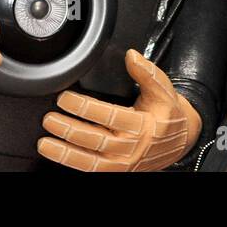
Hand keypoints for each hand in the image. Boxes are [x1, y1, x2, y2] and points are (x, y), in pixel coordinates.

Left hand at [37, 49, 200, 171]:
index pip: (109, 116)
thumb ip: (147, 72)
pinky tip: (57, 154)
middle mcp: (131, 147)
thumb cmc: (169, 114)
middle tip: (49, 118)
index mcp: (143, 126)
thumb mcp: (164, 90)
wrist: (181, 141)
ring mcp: (123, 163)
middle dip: (69, 129)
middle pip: (95, 140)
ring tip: (45, 143)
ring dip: (64, 154)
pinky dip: (72, 164)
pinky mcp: (117, 171)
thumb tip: (131, 55)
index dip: (85, 108)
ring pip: (90, 162)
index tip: (65, 98)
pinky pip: (92, 171)